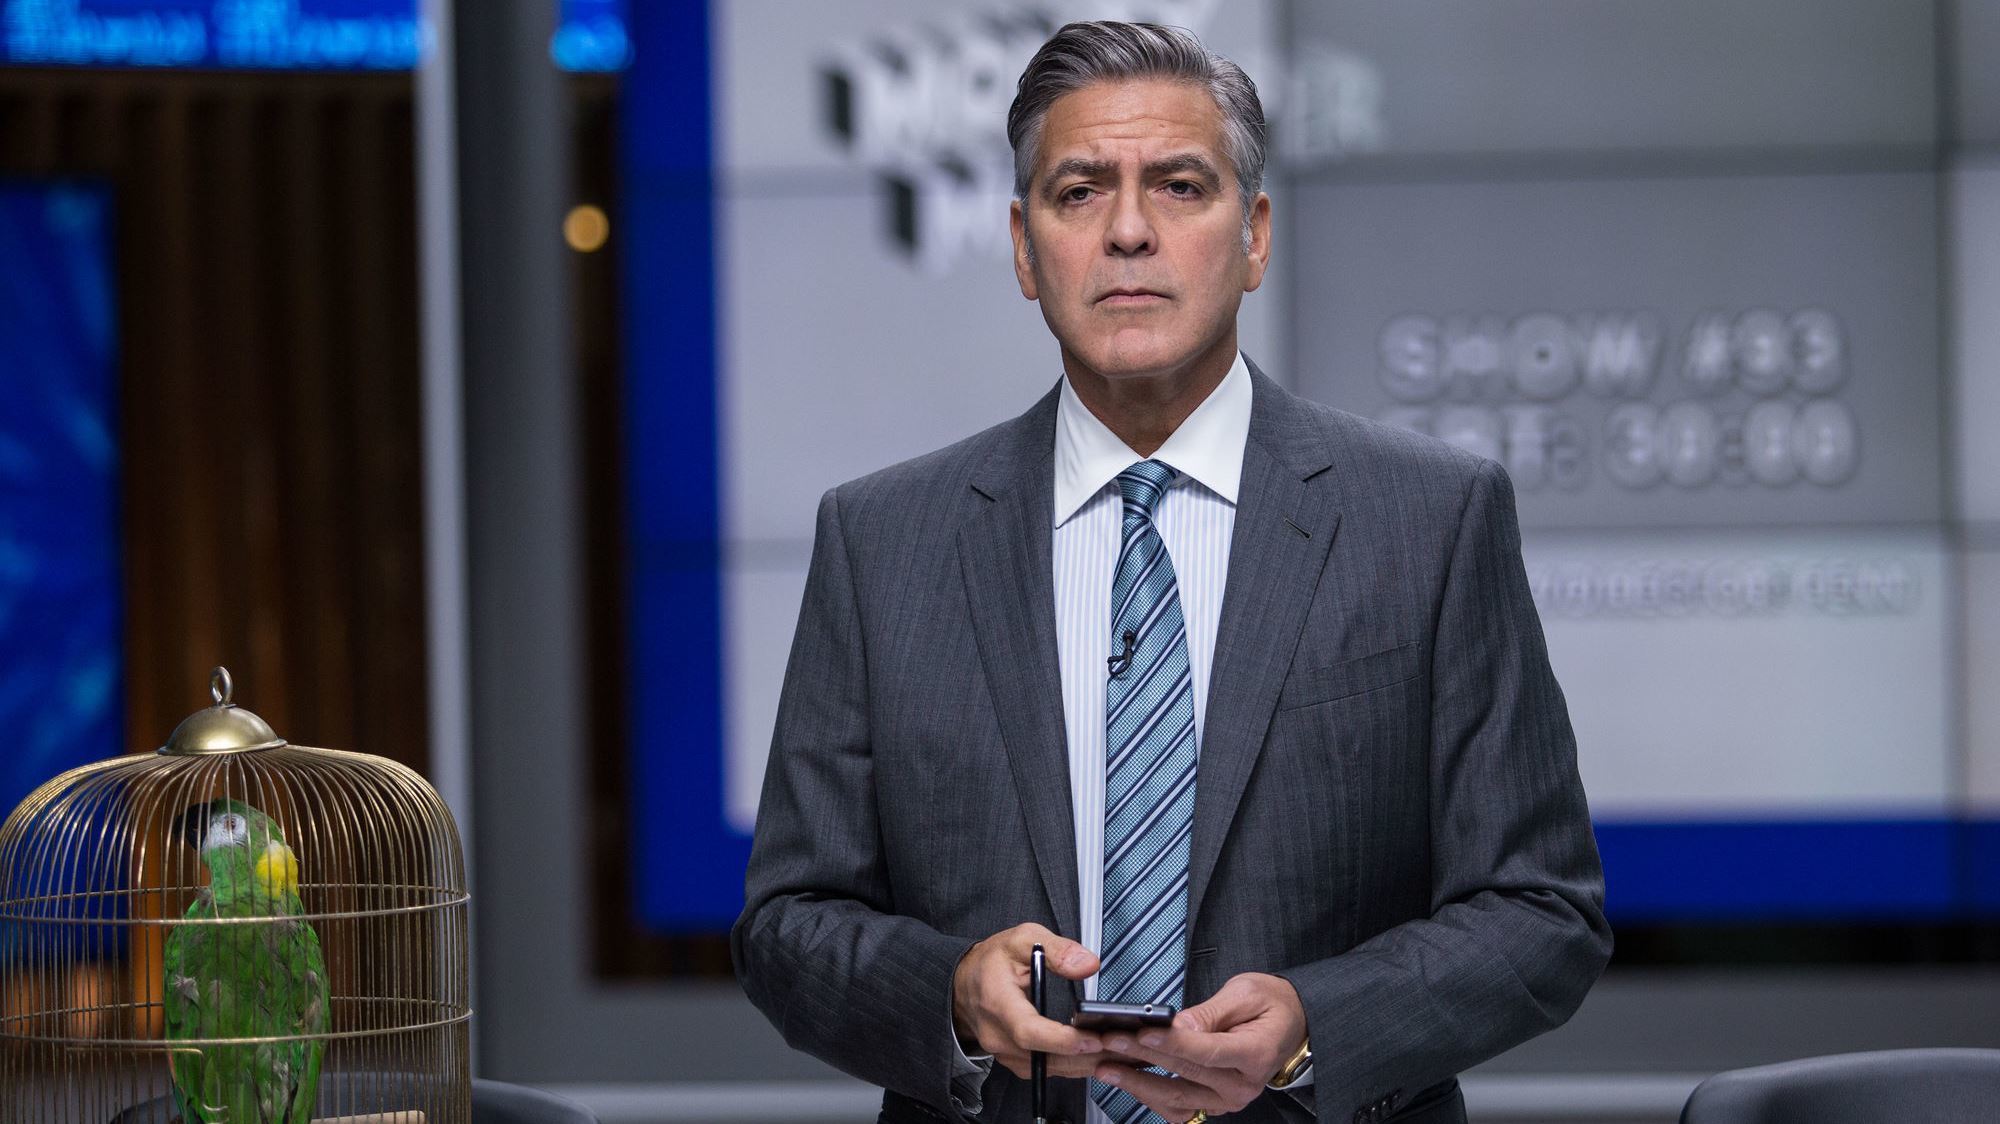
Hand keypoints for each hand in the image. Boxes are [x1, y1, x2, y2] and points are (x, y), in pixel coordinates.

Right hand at [952, 923, 1108, 1078]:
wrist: (963, 984)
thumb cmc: (990, 962)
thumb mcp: (1022, 939)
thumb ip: (1057, 949)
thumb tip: (1087, 964)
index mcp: (997, 1003)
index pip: (1029, 1031)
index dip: (1062, 1040)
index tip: (1093, 1037)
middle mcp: (998, 1035)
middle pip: (1044, 1057)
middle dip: (1086, 1056)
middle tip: (1121, 1047)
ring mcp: (1004, 1053)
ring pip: (1049, 1068)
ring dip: (1085, 1064)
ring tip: (1119, 1053)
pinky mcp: (1015, 1061)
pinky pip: (1047, 1070)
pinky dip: (1074, 1065)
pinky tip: (1097, 1057)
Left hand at [1093, 972, 1307, 1119]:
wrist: (1290, 1025)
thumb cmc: (1271, 1005)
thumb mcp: (1245, 993)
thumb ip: (1210, 1012)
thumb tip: (1177, 1025)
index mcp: (1255, 1053)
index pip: (1206, 1051)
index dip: (1172, 1044)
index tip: (1142, 1033)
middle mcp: (1241, 1084)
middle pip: (1184, 1074)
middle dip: (1140, 1057)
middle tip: (1109, 1041)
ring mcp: (1227, 1100)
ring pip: (1176, 1098)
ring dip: (1137, 1083)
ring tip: (1106, 1066)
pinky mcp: (1214, 1104)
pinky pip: (1178, 1108)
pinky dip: (1149, 1096)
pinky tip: (1127, 1080)